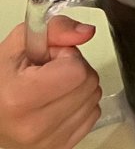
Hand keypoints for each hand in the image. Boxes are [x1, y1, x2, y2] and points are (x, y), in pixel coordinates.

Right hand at [0, 18, 100, 148]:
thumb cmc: (2, 81)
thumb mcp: (19, 45)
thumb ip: (55, 29)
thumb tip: (86, 32)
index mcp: (20, 99)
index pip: (77, 70)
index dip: (68, 56)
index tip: (50, 59)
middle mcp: (34, 127)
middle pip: (89, 84)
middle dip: (76, 70)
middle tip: (50, 72)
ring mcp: (48, 142)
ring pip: (93, 100)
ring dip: (79, 87)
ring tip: (53, 87)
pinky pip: (91, 117)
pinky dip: (81, 105)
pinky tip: (59, 102)